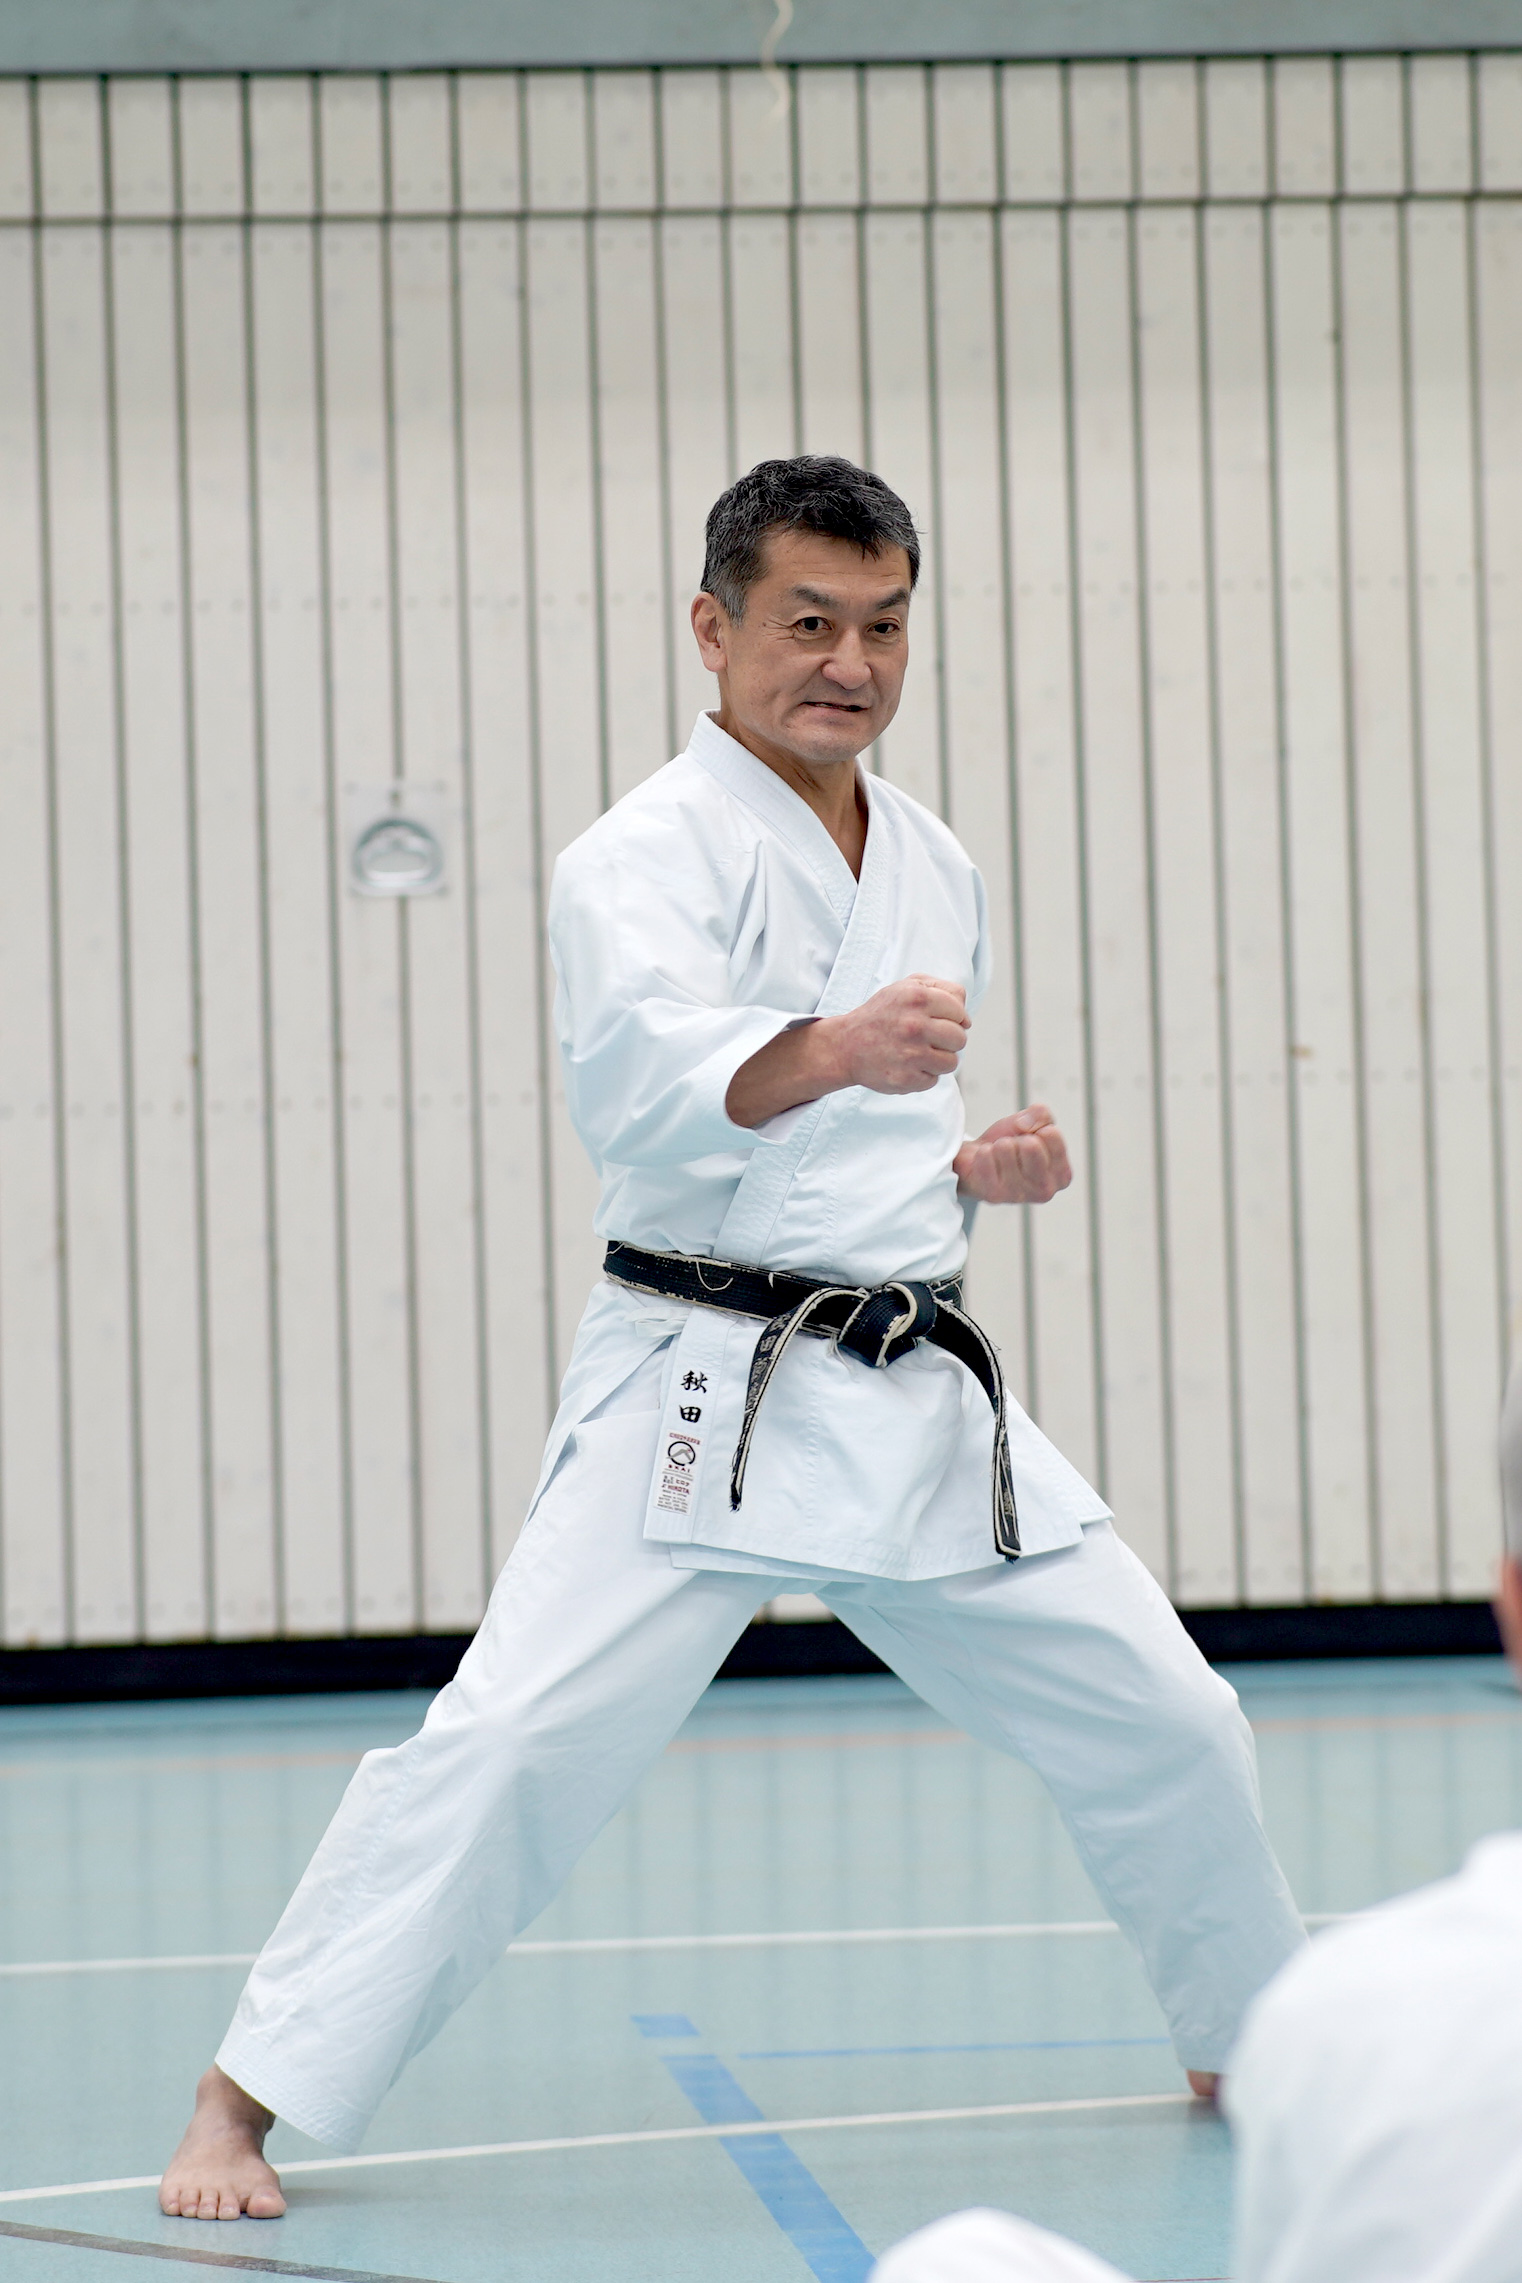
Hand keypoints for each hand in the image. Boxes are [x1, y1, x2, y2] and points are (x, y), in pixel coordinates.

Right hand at [725, 975, 968, 1127]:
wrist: (846, 1046)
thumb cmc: (881, 1015)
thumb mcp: (906, 987)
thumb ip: (941, 988)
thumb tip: (966, 1017)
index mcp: (918, 997)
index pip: (960, 1011)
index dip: (953, 1018)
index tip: (937, 1021)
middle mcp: (915, 1024)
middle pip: (960, 1038)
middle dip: (947, 1040)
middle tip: (927, 1039)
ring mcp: (911, 1054)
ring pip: (951, 1062)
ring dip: (938, 1060)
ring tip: (918, 1053)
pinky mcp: (906, 1079)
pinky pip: (934, 1080)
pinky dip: (924, 1076)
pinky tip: (907, 1065)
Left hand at [954, 1105, 1071, 1204]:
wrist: (977, 1161)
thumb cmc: (1012, 1144)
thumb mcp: (1032, 1122)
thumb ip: (1041, 1114)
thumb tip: (1025, 1125)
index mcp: (1062, 1175)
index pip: (1050, 1134)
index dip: (1035, 1129)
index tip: (1030, 1141)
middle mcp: (1045, 1190)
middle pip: (1030, 1145)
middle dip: (1017, 1138)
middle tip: (1013, 1150)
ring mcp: (1019, 1196)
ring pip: (1005, 1148)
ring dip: (999, 1146)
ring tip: (999, 1158)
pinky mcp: (994, 1195)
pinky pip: (985, 1155)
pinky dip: (982, 1152)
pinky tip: (986, 1164)